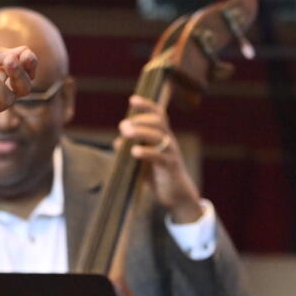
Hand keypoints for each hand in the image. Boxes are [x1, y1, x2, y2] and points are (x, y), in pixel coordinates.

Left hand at [118, 95, 203, 222]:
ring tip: (125, 132)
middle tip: (123, 125)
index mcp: (163, 136)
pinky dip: (146, 152)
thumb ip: (132, 150)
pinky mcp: (170, 168)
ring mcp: (171, 153)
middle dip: (140, 119)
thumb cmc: (158, 175)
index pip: (158, 115)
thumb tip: (117, 142)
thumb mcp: (143, 160)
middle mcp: (168, 141)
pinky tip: (134, 151)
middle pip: (158, 122)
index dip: (147, 105)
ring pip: (158, 136)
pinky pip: (159, 157)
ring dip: (140, 132)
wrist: (177, 196)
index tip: (133, 99)